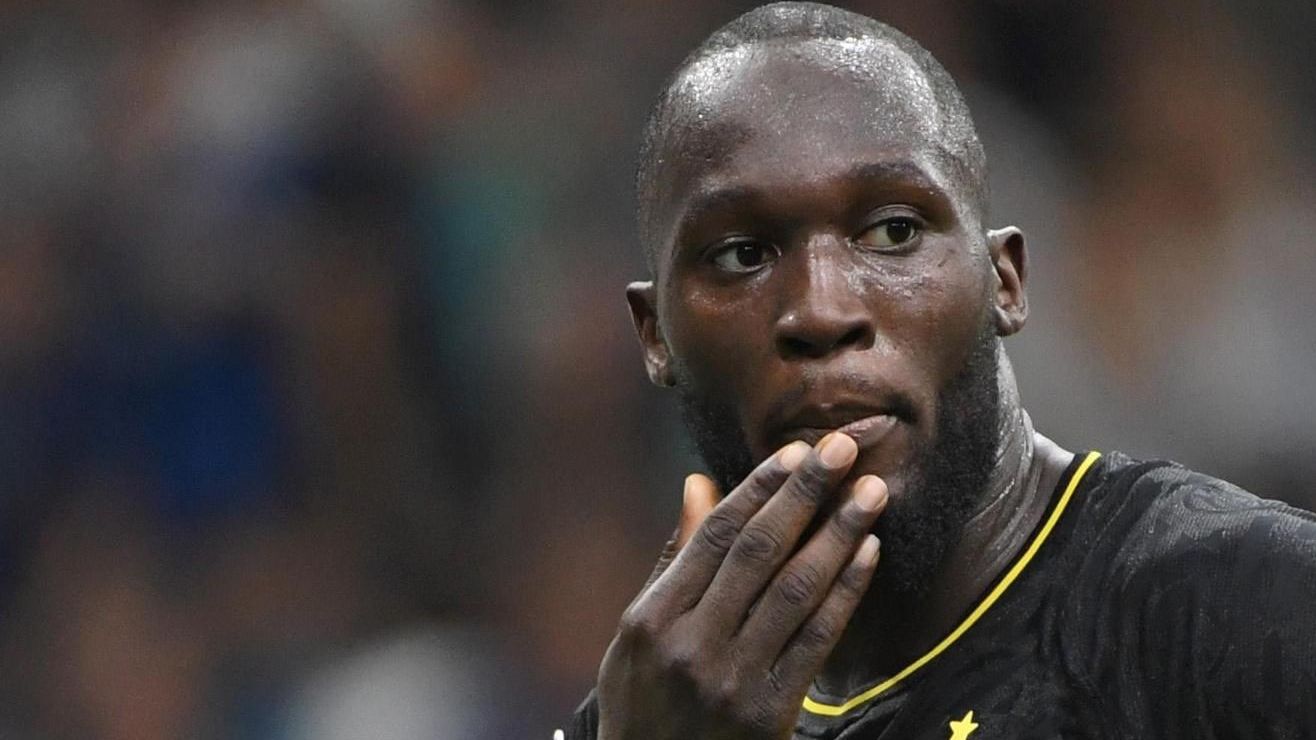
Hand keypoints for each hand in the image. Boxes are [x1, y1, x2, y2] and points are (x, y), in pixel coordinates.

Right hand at [596, 433, 886, 739]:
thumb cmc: (643, 699)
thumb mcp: (636, 632)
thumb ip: (672, 560)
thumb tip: (697, 484)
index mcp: (653, 618)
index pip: (715, 536)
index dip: (758, 488)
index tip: (794, 451)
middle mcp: (692, 644)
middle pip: (758, 552)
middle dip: (805, 493)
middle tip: (841, 447)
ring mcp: (733, 680)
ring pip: (796, 589)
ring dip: (838, 534)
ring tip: (870, 492)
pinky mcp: (770, 713)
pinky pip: (817, 639)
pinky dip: (846, 591)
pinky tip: (869, 553)